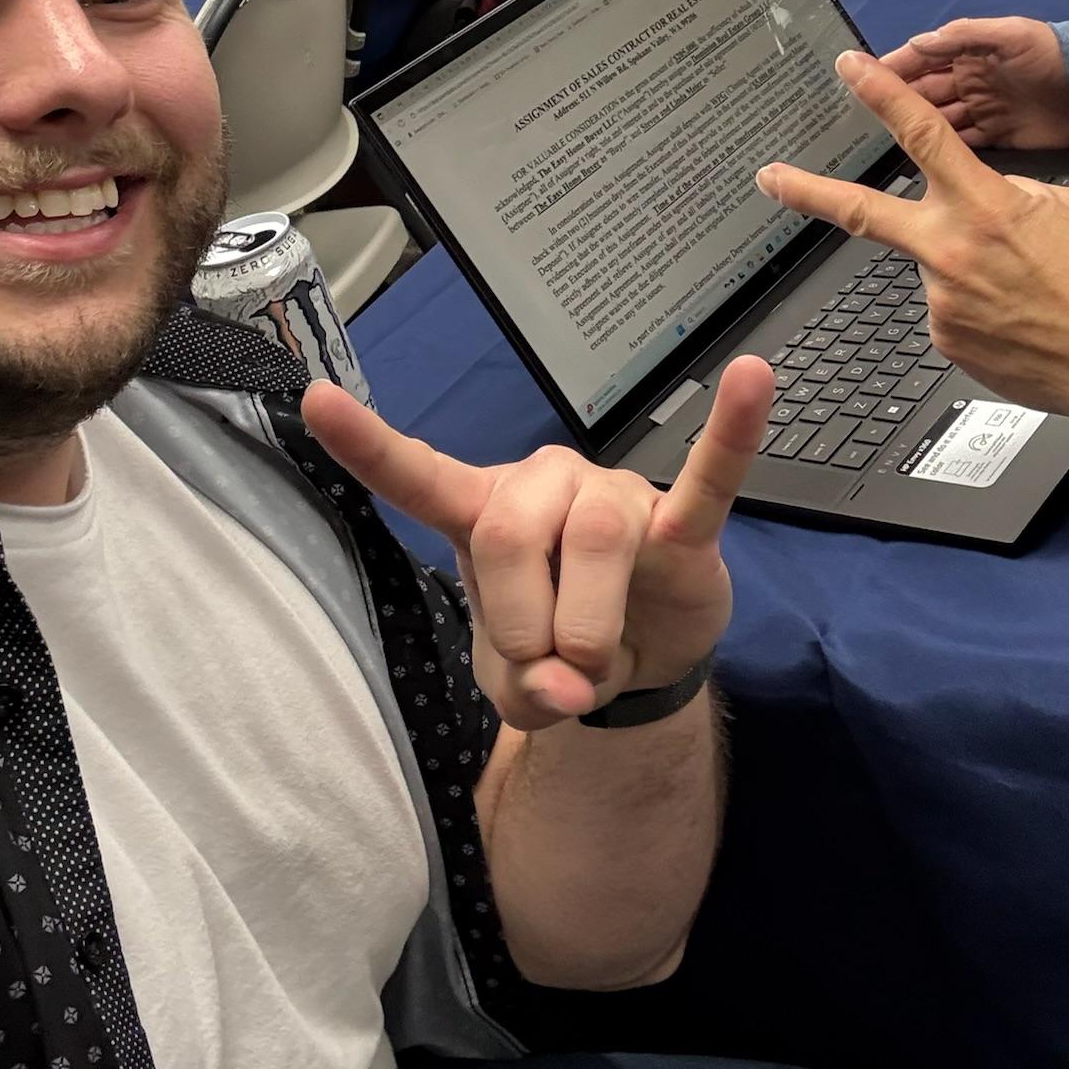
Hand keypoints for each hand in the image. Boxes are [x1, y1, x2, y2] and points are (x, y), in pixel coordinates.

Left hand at [302, 357, 774, 730]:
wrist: (642, 661)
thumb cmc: (561, 646)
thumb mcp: (518, 688)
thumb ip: (524, 691)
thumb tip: (569, 685)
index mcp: (486, 514)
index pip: (419, 476)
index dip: (367, 445)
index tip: (315, 400)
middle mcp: (544, 488)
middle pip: (507, 534)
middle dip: (523, 623)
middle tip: (550, 671)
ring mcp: (613, 496)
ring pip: (591, 543)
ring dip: (590, 627)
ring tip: (600, 659)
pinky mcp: (681, 520)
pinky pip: (709, 476)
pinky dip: (731, 433)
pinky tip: (753, 377)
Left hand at [757, 51, 1068, 420]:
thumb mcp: (1062, 207)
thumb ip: (1005, 193)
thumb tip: (975, 197)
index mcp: (983, 205)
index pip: (922, 134)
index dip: (880, 96)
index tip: (848, 69)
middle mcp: (949, 252)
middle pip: (862, 212)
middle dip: (807, 191)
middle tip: (768, 176)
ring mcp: (940, 300)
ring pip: (935, 267)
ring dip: (965, 270)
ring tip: (1021, 291)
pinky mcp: (944, 339)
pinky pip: (950, 309)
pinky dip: (976, 307)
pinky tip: (1014, 318)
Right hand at [880, 17, 1068, 148]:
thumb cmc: (1057, 55)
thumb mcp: (1011, 34)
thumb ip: (965, 35)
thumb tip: (918, 42)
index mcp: (969, 52)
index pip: (920, 60)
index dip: (892, 68)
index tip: (862, 75)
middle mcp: (970, 82)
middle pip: (923, 94)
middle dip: (895, 101)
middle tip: (865, 115)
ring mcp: (982, 111)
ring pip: (937, 122)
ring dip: (915, 129)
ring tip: (887, 140)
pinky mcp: (997, 138)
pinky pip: (962, 145)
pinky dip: (943, 152)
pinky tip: (925, 160)